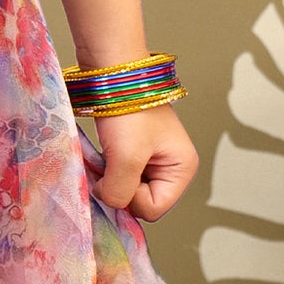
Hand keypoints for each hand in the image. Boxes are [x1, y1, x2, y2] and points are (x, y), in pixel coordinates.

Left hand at [88, 103, 197, 223]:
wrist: (112, 74)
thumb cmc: (128, 109)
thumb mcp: (126, 158)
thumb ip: (121, 192)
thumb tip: (111, 204)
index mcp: (182, 168)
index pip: (155, 209)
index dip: (132, 199)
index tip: (118, 174)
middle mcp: (171, 166)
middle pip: (141, 201)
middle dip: (120, 188)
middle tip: (108, 164)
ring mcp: (152, 159)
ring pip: (127, 188)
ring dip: (110, 178)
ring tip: (104, 156)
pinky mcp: (134, 152)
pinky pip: (119, 174)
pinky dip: (106, 169)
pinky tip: (101, 155)